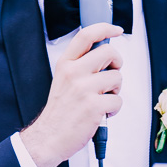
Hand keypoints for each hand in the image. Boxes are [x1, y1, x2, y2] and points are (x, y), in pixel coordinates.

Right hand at [20, 22, 123, 166]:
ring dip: (115, 90)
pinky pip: (118, 100)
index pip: (86, 35)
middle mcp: (73, 73)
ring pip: (117, 77)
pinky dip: (114, 109)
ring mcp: (83, 89)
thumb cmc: (59, 112)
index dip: (105, 28)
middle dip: (117, 64)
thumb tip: (104, 55)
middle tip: (111, 76)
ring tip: (103, 99)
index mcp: (66, 64)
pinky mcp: (94, 106)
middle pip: (109, 52)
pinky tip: (102, 113)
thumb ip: (80, 66)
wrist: (49, 138)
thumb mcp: (63, 80)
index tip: (116, 30)